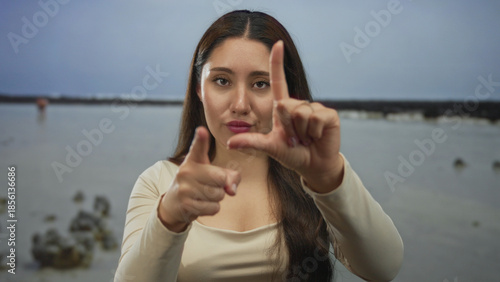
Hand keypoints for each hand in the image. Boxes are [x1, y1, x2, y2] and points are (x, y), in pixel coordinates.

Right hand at [159, 126, 240, 231]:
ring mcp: (185, 188)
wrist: (174, 204)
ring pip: (219, 195)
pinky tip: (201, 205)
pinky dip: (212, 209)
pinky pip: (214, 208)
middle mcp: (186, 171)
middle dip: (222, 185)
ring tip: (203, 195)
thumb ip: (229, 176)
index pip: (198, 147)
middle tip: (210, 185)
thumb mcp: (212, 174)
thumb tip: (232, 190)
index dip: (201, 138)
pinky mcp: (186, 204)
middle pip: (221, 178)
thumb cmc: (199, 184)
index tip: (202, 130)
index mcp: (193, 160)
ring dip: (217, 198)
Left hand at [227, 41, 343, 192]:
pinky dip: (314, 132)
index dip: (277, 62)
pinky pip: (315, 118)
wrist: (313, 166)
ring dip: (301, 132)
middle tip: (295, 139)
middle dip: (288, 127)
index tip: (277, 43)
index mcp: (283, 108)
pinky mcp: (328, 115)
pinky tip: (317, 137)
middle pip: (286, 106)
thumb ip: (252, 143)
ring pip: (300, 113)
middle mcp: (298, 104)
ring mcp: (314, 108)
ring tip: (306, 138)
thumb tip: (230, 143)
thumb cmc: (292, 154)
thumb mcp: (270, 147)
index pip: (279, 81)